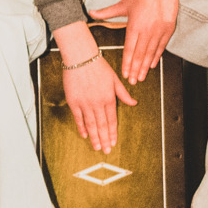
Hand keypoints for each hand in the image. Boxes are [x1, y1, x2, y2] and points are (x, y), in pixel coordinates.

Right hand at [53, 20, 134, 153]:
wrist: (80, 57)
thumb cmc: (98, 65)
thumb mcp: (115, 79)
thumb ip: (123, 93)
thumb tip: (133, 102)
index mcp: (109, 98)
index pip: (112, 120)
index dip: (113, 132)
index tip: (113, 141)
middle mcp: (97, 103)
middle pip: (101, 125)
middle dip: (105, 139)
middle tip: (106, 150)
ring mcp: (85, 103)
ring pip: (90, 124)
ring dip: (94, 137)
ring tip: (97, 147)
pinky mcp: (73, 101)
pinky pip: (78, 117)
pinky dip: (81, 127)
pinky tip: (84, 135)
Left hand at [96, 0, 182, 84]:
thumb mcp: (123, 3)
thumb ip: (107, 12)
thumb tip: (91, 13)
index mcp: (134, 25)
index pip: (129, 49)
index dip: (127, 63)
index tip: (125, 74)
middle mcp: (147, 30)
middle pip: (140, 54)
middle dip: (136, 69)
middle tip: (133, 81)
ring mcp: (159, 30)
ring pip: (151, 52)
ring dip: (146, 66)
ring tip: (142, 77)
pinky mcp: (168, 29)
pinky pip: (162, 46)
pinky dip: (157, 56)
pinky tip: (153, 64)